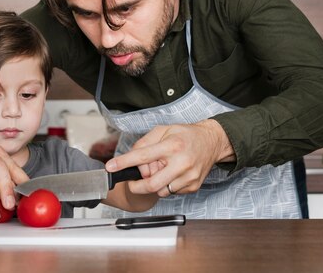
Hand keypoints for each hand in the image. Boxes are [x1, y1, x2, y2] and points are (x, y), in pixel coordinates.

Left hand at [104, 119, 235, 196]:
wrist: (212, 142)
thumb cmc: (186, 135)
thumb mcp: (163, 130)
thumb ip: (144, 143)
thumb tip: (131, 158)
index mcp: (172, 146)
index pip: (143, 156)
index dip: (124, 163)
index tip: (111, 167)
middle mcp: (181, 163)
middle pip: (151, 184)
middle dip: (137, 186)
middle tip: (133, 181)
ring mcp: (189, 177)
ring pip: (161, 191)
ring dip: (155, 184)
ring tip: (162, 170)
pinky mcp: (193, 186)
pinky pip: (172, 192)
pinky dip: (167, 185)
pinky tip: (172, 173)